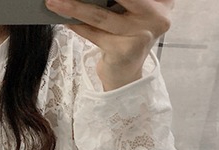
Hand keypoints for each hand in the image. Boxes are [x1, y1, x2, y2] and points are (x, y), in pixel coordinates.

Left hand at [46, 0, 173, 89]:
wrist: (125, 73)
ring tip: (55, 2)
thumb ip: (121, 1)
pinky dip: (77, 25)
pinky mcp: (123, 51)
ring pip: (101, 15)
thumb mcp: (132, 12)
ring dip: (74, 7)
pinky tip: (64, 18)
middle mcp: (158, 16)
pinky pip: (94, 33)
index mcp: (164, 1)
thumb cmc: (126, 36)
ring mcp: (141, 35)